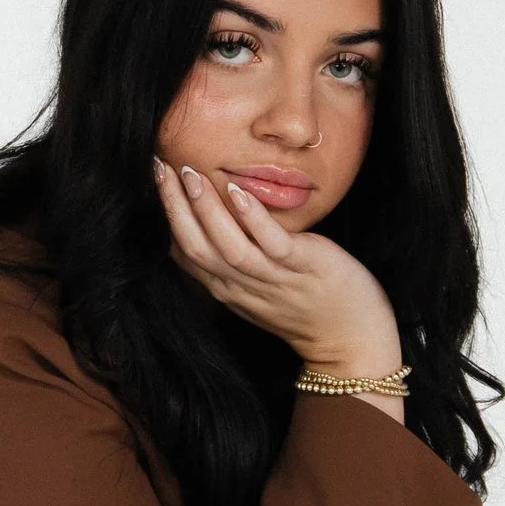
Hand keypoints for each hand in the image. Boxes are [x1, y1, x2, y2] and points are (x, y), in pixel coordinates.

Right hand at [153, 156, 405, 382]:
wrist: (349, 339)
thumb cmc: (304, 307)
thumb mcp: (255, 289)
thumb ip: (231, 261)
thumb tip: (212, 220)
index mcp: (226, 287)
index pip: (182, 251)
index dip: (164, 213)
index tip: (155, 175)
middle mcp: (240, 285)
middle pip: (194, 245)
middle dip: (173, 205)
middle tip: (159, 166)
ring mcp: (270, 278)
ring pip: (226, 246)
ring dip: (205, 209)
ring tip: (190, 174)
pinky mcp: (302, 268)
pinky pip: (272, 244)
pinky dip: (253, 219)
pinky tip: (240, 193)